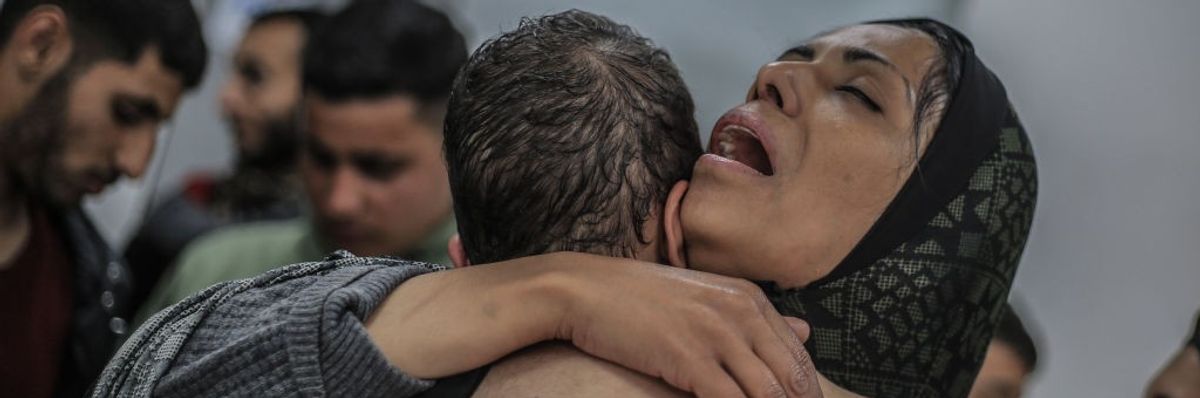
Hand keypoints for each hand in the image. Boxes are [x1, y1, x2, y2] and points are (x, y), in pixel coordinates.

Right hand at [547, 253, 821, 397]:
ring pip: (767, 394)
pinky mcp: (688, 358)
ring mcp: (715, 334)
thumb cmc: (640, 299)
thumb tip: (806, 331)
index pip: (799, 357)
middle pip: (792, 378)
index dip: (807, 394)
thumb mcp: (707, 298)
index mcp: (749, 298)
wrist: (584, 290)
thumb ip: (756, 317)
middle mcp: (740, 312)